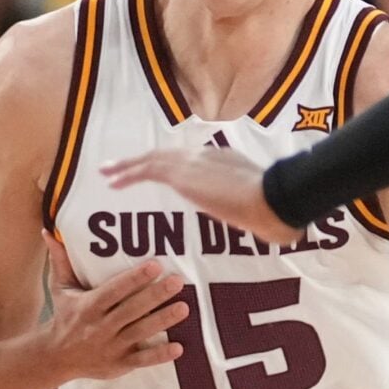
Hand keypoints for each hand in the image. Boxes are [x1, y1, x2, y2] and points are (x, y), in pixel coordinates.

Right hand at [36, 258, 187, 383]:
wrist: (56, 358)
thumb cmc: (64, 316)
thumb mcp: (60, 289)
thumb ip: (61, 261)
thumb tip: (49, 231)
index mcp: (88, 307)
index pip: (114, 290)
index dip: (134, 278)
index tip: (155, 265)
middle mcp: (100, 327)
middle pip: (132, 309)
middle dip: (155, 295)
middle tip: (178, 282)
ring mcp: (111, 347)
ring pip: (140, 332)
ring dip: (163, 320)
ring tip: (185, 308)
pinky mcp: (120, 364)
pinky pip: (142, 360)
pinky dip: (160, 355)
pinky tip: (179, 348)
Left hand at [99, 146, 303, 246]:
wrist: (273, 200)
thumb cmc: (278, 210)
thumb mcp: (269, 212)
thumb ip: (265, 219)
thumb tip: (280, 234)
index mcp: (225, 160)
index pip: (191, 161)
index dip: (171, 165)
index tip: (159, 170)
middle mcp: (207, 155)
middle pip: (167, 155)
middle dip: (142, 160)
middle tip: (120, 166)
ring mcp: (194, 162)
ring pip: (152, 159)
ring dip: (128, 165)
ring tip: (108, 172)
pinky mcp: (182, 175)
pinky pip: (146, 171)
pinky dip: (128, 174)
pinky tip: (114, 181)